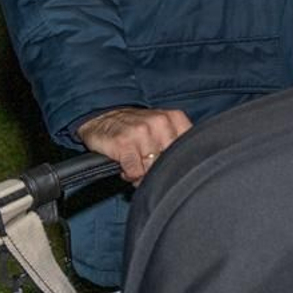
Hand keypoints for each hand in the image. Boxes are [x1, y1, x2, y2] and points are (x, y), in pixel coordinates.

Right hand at [76, 106, 192, 183]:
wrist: (103, 118)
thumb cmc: (137, 128)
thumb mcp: (163, 127)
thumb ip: (177, 143)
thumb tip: (185, 170)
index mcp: (174, 118)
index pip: (189, 147)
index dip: (179, 163)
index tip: (170, 166)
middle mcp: (160, 122)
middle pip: (171, 160)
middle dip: (160, 170)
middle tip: (149, 170)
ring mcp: (142, 131)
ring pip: (153, 167)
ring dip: (143, 174)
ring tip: (137, 167)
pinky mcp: (124, 143)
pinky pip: (135, 171)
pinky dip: (131, 175)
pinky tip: (126, 169)